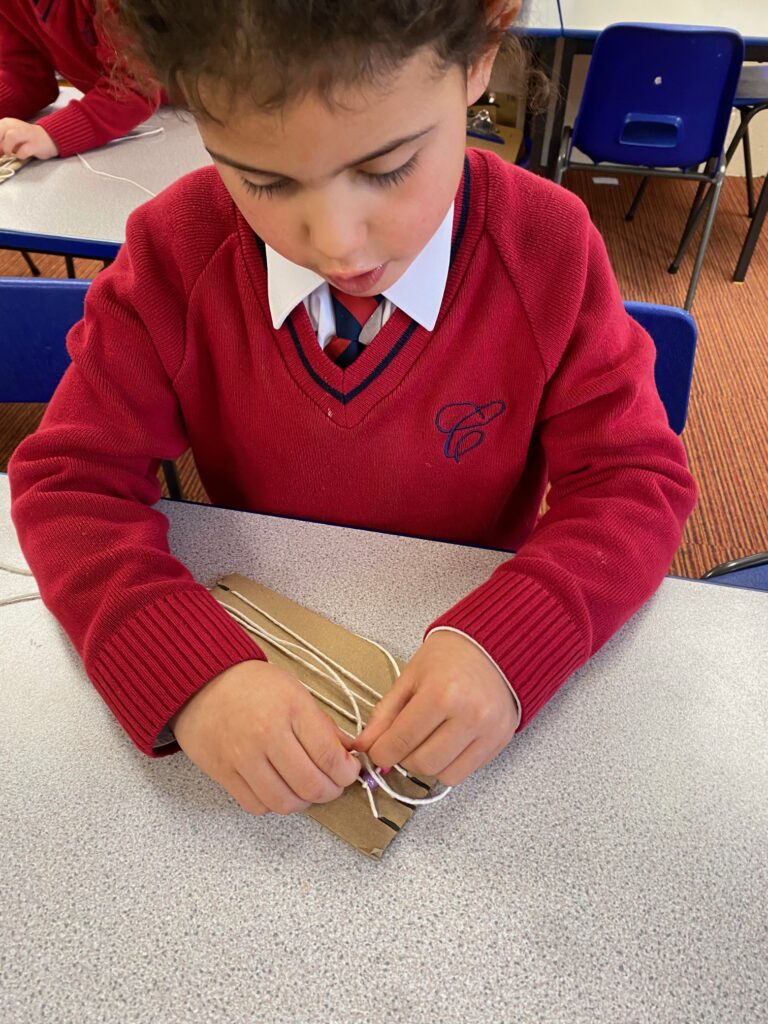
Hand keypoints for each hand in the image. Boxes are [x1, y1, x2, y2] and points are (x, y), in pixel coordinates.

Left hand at [0, 119, 57, 159]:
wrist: (48, 138)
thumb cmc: (26, 139)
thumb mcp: (9, 137)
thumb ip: (1, 143)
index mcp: (6, 123)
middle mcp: (14, 125)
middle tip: (1, 153)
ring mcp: (26, 134)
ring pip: (11, 136)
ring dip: (7, 148)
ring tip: (10, 154)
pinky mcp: (35, 144)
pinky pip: (24, 151)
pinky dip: (20, 155)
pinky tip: (21, 155)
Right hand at [170, 660, 360, 814]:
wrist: (203, 681)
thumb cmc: (251, 684)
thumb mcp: (296, 692)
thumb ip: (323, 726)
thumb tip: (346, 754)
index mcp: (292, 709)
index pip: (329, 756)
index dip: (347, 773)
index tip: (349, 772)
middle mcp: (267, 735)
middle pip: (310, 785)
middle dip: (330, 791)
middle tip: (332, 785)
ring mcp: (243, 757)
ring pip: (284, 802)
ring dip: (303, 802)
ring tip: (305, 789)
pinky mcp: (223, 773)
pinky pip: (256, 805)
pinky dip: (273, 803)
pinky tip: (278, 788)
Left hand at [353, 631, 519, 786]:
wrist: (492, 646)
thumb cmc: (449, 656)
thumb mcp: (410, 677)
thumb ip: (385, 713)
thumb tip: (365, 745)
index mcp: (441, 693)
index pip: (400, 741)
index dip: (381, 752)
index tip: (377, 750)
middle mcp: (469, 715)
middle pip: (422, 764)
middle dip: (404, 758)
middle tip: (403, 742)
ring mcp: (488, 730)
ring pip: (444, 774)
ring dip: (427, 764)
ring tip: (426, 741)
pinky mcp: (500, 740)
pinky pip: (465, 772)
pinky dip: (448, 765)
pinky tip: (445, 744)